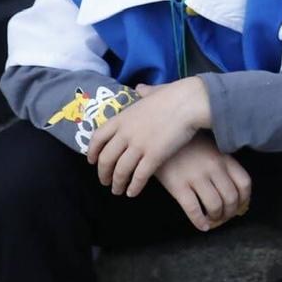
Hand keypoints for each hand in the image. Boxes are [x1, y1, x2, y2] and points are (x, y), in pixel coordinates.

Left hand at [87, 76, 209, 196]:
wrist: (189, 102)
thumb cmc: (173, 96)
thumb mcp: (153, 92)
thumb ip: (144, 93)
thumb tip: (140, 89)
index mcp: (122, 118)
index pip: (98, 138)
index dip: (92, 152)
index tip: (92, 162)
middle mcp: (125, 133)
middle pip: (106, 159)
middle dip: (103, 174)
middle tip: (105, 182)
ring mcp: (138, 146)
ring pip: (120, 171)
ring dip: (117, 184)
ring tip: (118, 191)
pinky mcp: (153, 156)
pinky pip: (139, 177)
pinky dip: (134, 187)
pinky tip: (133, 193)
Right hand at [155, 134, 252, 229]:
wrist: (159, 138)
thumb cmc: (187, 144)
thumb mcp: (210, 147)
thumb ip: (223, 164)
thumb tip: (234, 190)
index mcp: (223, 158)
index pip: (244, 183)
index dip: (244, 199)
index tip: (239, 206)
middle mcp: (213, 167)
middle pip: (231, 198)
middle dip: (229, 213)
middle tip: (224, 217)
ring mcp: (196, 176)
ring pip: (215, 206)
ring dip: (216, 218)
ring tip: (212, 220)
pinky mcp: (178, 186)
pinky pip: (193, 210)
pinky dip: (200, 222)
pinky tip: (202, 226)